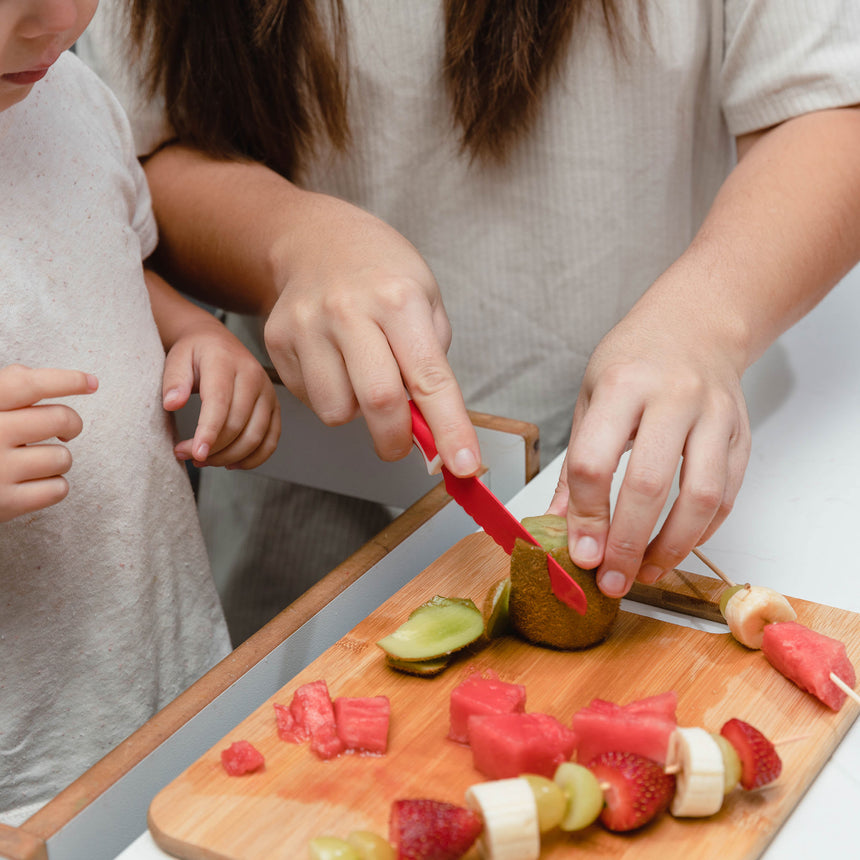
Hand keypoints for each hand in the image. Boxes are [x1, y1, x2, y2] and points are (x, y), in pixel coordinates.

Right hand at [0, 365, 97, 520]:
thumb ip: (3, 390)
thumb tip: (38, 375)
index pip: (27, 384)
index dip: (66, 380)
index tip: (92, 383)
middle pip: (59, 419)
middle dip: (72, 424)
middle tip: (66, 432)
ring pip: (62, 457)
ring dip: (57, 460)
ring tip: (35, 462)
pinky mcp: (6, 502)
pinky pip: (58, 489)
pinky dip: (53, 487)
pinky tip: (34, 484)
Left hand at [163, 319, 280, 468]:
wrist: (218, 342)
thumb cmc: (196, 353)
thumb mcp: (177, 358)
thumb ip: (174, 380)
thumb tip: (173, 404)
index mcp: (226, 362)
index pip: (220, 403)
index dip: (208, 432)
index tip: (195, 454)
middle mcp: (253, 377)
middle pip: (238, 425)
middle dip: (212, 448)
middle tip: (185, 454)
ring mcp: (268, 393)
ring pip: (255, 437)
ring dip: (229, 457)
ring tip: (204, 459)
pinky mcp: (275, 407)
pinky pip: (271, 441)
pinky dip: (253, 458)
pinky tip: (230, 462)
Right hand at [263, 197, 480, 475]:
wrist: (314, 239)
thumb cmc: (380, 272)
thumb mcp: (426, 297)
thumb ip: (432, 361)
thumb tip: (435, 427)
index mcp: (398, 298)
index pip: (429, 377)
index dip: (449, 428)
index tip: (464, 465)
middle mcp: (349, 310)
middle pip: (378, 401)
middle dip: (396, 440)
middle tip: (402, 445)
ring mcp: (307, 325)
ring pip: (336, 410)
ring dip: (356, 413)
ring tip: (360, 378)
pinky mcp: (277, 340)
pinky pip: (308, 399)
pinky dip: (329, 396)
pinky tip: (334, 364)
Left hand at [547, 305, 750, 597]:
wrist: (696, 323)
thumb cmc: (634, 360)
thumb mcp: (589, 398)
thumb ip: (575, 464)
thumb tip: (559, 525)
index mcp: (620, 385)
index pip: (594, 461)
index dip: (585, 515)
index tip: (580, 552)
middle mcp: (671, 398)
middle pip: (648, 484)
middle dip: (626, 543)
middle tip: (612, 579)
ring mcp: (713, 416)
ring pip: (699, 497)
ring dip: (671, 547)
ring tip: (645, 572)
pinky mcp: (740, 435)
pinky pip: (726, 495)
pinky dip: (701, 532)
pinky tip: (676, 547)